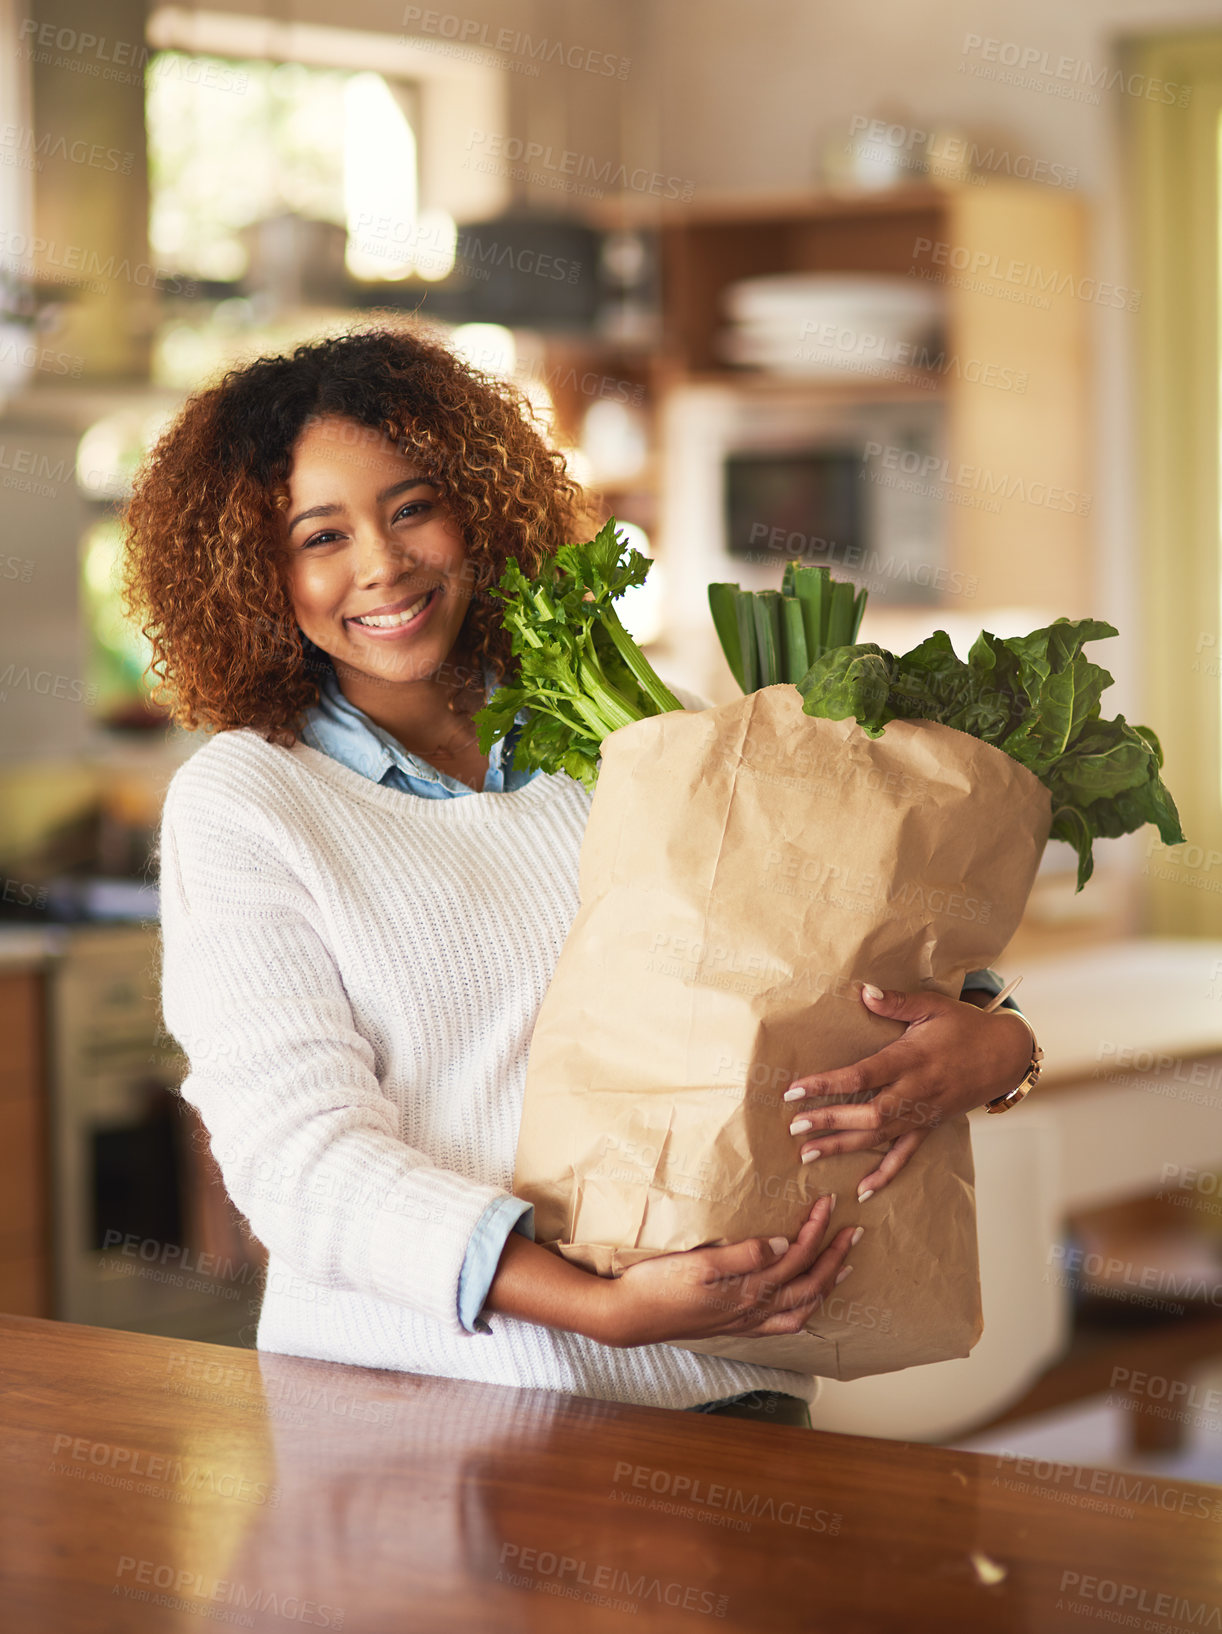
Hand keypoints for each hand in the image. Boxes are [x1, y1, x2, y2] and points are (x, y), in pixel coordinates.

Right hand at [594, 1194, 858, 1347]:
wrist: (627, 1316)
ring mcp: (744, 1322)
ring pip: (800, 1309)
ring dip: (825, 1286)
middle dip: (834, 1257)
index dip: (816, 1231)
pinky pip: (780, 1324)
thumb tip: (783, 1244)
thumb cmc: (658, 1284)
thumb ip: (744, 1255)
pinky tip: (800, 1303)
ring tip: (841, 1267)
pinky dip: (801, 1311)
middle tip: (852, 1232)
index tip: (827, 1204)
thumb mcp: (699, 1263)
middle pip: (808, 1286)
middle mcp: (752, 1310)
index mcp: (748, 1291)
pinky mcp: (732, 1326)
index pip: (795, 1258)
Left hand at [783, 984, 1033, 1200]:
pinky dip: (885, 1174)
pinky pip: (907, 1154)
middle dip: (830, 1122)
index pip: (863, 1075)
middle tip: (794, 1128)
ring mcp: (924, 1113)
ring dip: (843, 1147)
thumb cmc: (964, 1026)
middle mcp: (916, 1091)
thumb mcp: (933, 1006)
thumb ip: (897, 1002)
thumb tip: (863, 990)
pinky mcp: (931, 1126)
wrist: (1005, 1055)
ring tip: (807, 1156)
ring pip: (880, 1137)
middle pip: (869, 1114)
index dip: (827, 1084)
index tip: (794, 1090)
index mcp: (912, 1059)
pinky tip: (863, 1190)